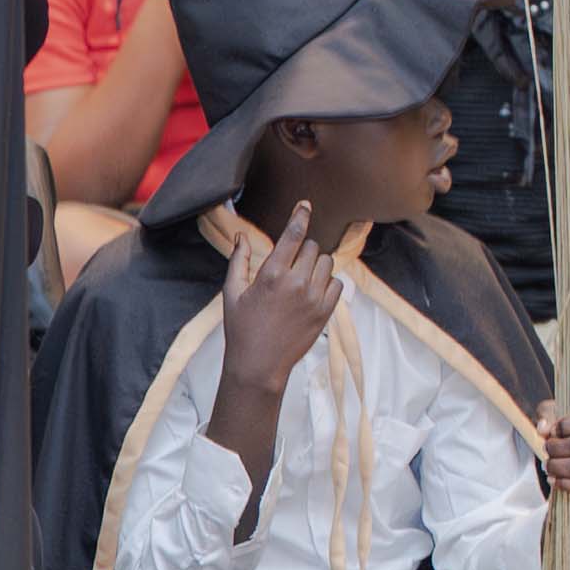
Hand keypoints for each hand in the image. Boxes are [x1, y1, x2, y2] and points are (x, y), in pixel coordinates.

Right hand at [219, 202, 341, 383]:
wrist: (259, 365)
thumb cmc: (242, 329)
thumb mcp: (232, 293)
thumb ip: (239, 260)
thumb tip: (241, 236)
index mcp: (272, 275)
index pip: (293, 235)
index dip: (300, 216)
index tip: (305, 204)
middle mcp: (296, 283)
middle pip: (311, 247)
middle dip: (302, 251)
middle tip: (290, 266)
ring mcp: (314, 298)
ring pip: (326, 263)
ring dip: (316, 265)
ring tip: (301, 280)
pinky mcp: (325, 312)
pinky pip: (337, 284)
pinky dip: (327, 283)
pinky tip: (312, 292)